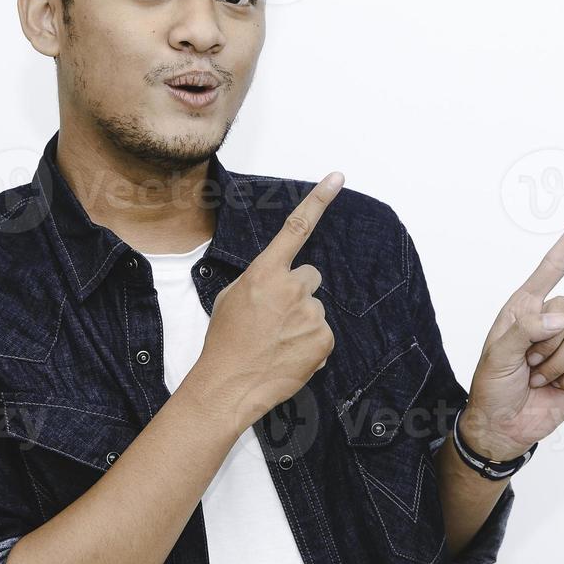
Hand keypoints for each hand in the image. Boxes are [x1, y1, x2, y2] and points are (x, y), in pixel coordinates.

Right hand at [189, 171, 343, 430]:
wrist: (228, 385)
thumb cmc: (225, 341)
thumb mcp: (232, 297)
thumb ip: (261, 279)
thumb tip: (281, 281)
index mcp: (265, 272)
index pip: (296, 228)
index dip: (319, 200)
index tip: (338, 178)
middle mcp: (292, 288)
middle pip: (309, 276)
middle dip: (296, 292)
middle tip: (274, 317)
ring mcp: (311, 315)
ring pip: (314, 308)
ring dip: (302, 321)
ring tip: (277, 341)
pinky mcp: (324, 340)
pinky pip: (322, 333)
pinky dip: (310, 343)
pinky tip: (288, 355)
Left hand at [462, 210, 563, 460]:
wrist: (502, 427)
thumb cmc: (491, 387)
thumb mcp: (498, 355)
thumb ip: (525, 330)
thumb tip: (560, 319)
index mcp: (522, 308)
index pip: (551, 269)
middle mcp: (546, 322)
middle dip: (545, 338)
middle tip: (525, 361)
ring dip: (554, 364)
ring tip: (534, 377)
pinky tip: (553, 387)